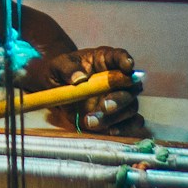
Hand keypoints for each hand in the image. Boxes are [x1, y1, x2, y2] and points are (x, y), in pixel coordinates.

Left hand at [23, 45, 144, 134]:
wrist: (56, 90)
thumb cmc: (60, 72)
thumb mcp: (58, 65)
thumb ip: (67, 69)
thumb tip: (79, 78)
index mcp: (105, 60)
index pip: (120, 56)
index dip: (126, 60)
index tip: (127, 66)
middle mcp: (117, 79)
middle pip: (131, 86)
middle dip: (120, 97)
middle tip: (104, 106)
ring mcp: (118, 98)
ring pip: (130, 107)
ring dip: (114, 116)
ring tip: (90, 121)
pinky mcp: (116, 116)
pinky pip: (130, 122)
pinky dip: (125, 128)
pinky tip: (111, 131)